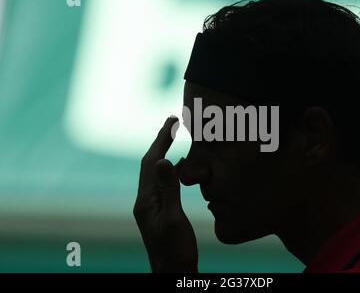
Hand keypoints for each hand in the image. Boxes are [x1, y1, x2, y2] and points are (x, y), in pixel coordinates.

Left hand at [134, 116, 197, 272]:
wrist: (172, 273)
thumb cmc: (176, 251)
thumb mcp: (174, 219)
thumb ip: (168, 190)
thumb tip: (162, 160)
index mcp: (146, 201)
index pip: (150, 162)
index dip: (160, 140)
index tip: (171, 121)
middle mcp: (144, 201)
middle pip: (149, 164)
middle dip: (160, 141)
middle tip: (172, 122)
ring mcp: (150, 206)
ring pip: (155, 173)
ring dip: (163, 152)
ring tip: (174, 136)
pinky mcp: (157, 212)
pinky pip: (161, 183)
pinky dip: (169, 169)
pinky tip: (179, 165)